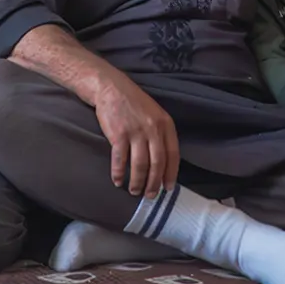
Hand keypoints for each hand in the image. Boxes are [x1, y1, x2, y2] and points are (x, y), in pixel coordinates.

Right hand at [94, 78, 179, 197]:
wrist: (111, 88)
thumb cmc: (133, 103)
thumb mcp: (154, 114)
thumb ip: (160, 135)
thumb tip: (162, 162)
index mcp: (166, 125)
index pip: (173, 155)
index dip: (171, 174)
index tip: (168, 188)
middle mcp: (153, 129)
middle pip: (157, 163)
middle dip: (154, 183)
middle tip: (150, 195)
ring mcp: (136, 131)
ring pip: (140, 165)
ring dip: (137, 182)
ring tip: (134, 191)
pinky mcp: (119, 134)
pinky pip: (120, 160)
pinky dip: (118, 173)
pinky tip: (117, 180)